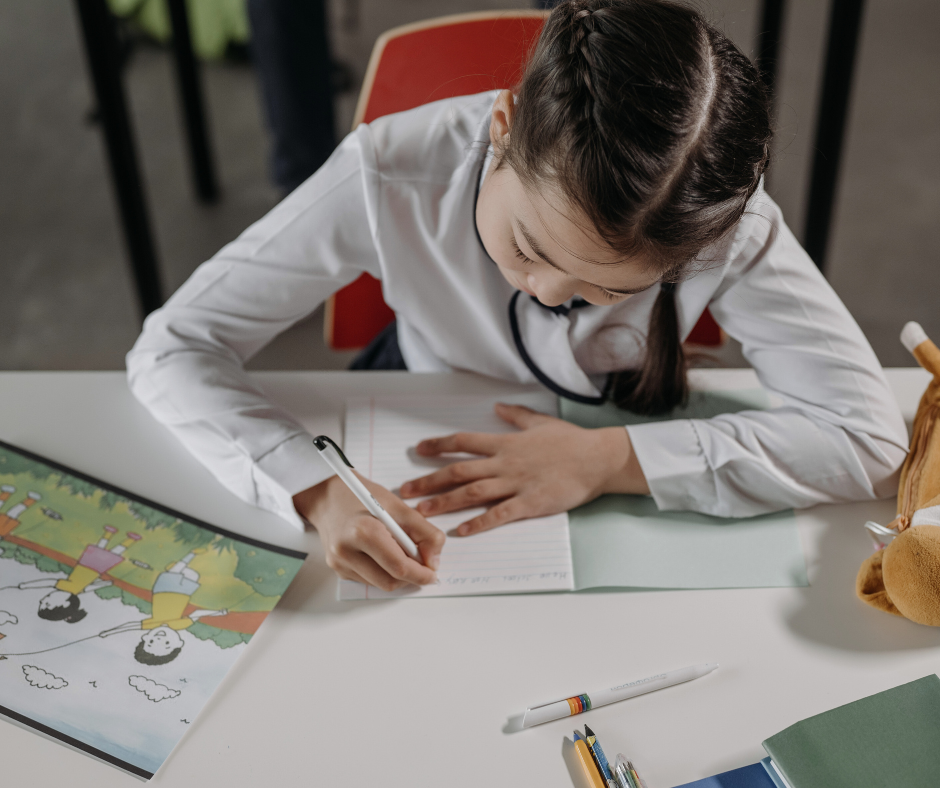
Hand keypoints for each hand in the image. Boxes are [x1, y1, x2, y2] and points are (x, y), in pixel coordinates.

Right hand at [294, 473, 444, 591]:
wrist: (328, 496)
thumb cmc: (363, 497)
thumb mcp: (398, 506)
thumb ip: (424, 532)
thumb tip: (434, 560)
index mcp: (363, 531)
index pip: (399, 566)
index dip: (421, 574)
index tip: (433, 573)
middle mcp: (346, 551)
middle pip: (390, 581)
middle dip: (411, 576)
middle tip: (422, 564)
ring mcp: (339, 563)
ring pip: (380, 584)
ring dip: (397, 575)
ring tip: (401, 552)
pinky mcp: (337, 569)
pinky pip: (369, 580)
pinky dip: (383, 572)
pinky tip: (382, 554)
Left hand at [399, 403, 648, 535]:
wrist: (598, 458)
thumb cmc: (571, 441)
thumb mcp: (540, 422)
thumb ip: (515, 416)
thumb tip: (497, 407)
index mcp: (505, 443)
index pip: (463, 442)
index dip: (438, 445)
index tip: (418, 450)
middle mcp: (505, 463)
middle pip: (458, 471)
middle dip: (429, 480)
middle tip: (406, 491)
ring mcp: (517, 484)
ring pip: (473, 493)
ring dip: (445, 502)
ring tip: (423, 512)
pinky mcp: (531, 503)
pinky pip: (500, 514)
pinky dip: (480, 523)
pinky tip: (462, 532)